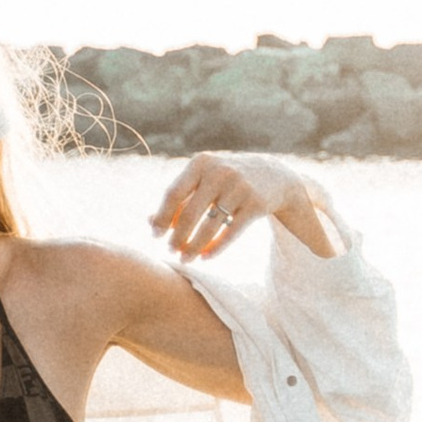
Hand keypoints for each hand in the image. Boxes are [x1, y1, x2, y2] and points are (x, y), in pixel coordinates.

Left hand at [150, 152, 338, 261]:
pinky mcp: (256, 204)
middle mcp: (220, 172)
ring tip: (185, 259)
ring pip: (210, 226)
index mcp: (201, 163)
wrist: (273, 175)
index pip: (174, 193)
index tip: (155, 235)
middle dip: (177, 236)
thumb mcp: (204, 179)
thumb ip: (178, 196)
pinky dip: (216, 248)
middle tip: (171, 251)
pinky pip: (231, 232)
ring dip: (194, 247)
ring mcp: (240, 187)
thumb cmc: (227, 179)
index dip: (161, 216)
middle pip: (190, 213)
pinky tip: (205, 258)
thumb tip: (148, 222)